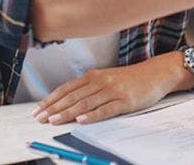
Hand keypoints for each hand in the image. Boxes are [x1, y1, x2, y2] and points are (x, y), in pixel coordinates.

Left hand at [32, 56, 188, 124]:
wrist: (156, 73)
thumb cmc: (131, 78)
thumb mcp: (107, 77)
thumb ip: (89, 86)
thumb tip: (68, 100)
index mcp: (94, 75)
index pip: (67, 88)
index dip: (50, 99)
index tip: (38, 109)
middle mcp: (101, 81)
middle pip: (73, 96)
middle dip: (54, 108)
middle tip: (40, 118)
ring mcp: (113, 91)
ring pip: (85, 103)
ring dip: (67, 112)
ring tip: (54, 120)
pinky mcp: (125, 101)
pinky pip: (106, 109)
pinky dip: (92, 115)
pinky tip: (82, 119)